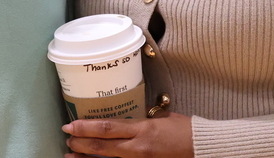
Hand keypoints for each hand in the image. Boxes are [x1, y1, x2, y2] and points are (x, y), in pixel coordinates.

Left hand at [63, 112, 193, 157]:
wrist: (205, 149)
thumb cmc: (188, 132)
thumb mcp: (164, 119)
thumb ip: (143, 121)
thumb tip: (127, 120)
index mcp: (144, 129)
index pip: (109, 127)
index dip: (87, 127)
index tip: (70, 124)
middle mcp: (140, 147)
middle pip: (104, 146)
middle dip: (82, 142)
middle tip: (67, 138)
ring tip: (71, 156)